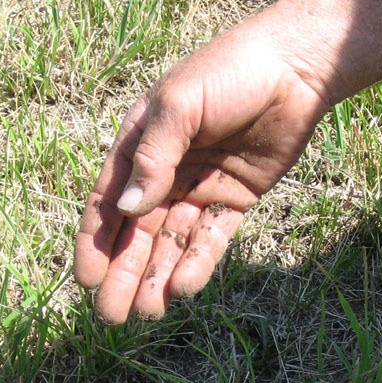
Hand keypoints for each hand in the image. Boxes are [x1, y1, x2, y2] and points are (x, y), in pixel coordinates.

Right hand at [74, 29, 329, 322]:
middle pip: (138, 232)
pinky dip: (198, 263)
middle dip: (124, 273)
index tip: (86, 280)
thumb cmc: (230, 71)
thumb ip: (153, 157)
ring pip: (172, 242)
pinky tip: (185, 288)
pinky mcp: (234, 200)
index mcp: (139, 144)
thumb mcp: (181, 105)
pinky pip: (211, 238)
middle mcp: (165, 171)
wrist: (295, 68)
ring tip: (147, 314)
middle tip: (111, 315)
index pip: (108, 201)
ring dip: (157, 277)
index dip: (96, 242)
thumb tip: (127, 210)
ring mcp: (199, 188)